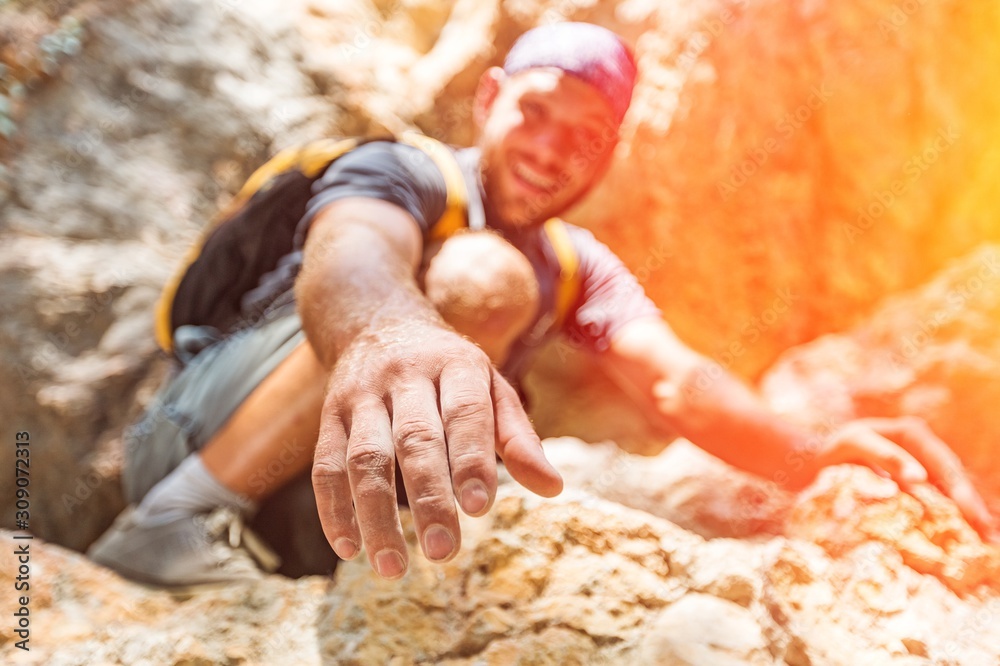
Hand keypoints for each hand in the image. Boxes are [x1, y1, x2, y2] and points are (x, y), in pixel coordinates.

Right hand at [311, 320, 562, 578]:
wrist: (379, 323)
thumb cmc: (450, 370)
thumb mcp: (491, 388)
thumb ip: (518, 437)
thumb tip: (553, 487)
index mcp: (455, 366)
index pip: (464, 414)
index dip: (470, 460)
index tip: (480, 509)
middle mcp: (405, 376)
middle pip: (414, 440)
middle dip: (428, 498)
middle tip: (443, 551)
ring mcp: (362, 395)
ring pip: (364, 458)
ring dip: (375, 515)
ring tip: (393, 567)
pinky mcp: (331, 415)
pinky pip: (326, 464)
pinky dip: (334, 509)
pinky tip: (350, 549)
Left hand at [815, 417, 996, 541]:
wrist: (813, 461)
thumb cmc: (831, 451)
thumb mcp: (853, 445)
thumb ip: (884, 456)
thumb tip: (920, 477)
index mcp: (911, 433)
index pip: (943, 463)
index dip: (960, 489)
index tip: (969, 514)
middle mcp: (923, 448)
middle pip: (955, 479)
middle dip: (972, 506)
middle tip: (987, 536)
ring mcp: (923, 466)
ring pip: (953, 492)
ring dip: (970, 516)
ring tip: (986, 542)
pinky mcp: (917, 487)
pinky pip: (941, 502)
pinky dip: (953, 519)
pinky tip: (966, 540)